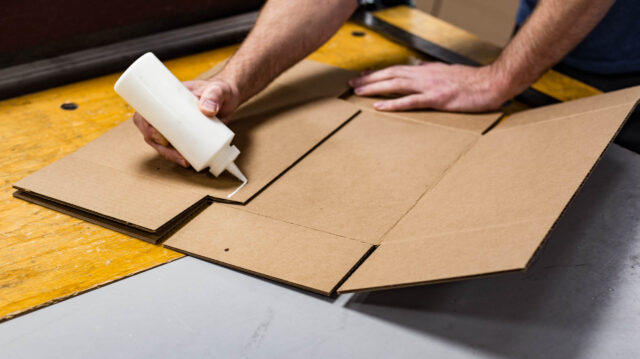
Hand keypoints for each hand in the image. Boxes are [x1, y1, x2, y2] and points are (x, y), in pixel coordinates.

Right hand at [133, 78, 240, 167]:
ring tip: (184, 160)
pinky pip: (176, 146)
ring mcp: (177, 124)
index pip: (146, 111)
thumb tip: (207, 110)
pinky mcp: (187, 134)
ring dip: (169, 154)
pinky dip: (178, 155)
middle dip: (159, 145)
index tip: (160, 137)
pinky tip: (187, 161)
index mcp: (168, 98)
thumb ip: (214, 95)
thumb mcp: (218, 89)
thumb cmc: (220, 90)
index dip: (146, 126)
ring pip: (163, 142)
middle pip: (151, 130)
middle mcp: (168, 112)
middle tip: (176, 154)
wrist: (231, 97)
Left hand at [348, 62, 509, 111]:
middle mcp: (425, 75)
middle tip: (353, 83)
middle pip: (391, 74)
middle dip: (370, 78)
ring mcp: (430, 87)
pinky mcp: (437, 99)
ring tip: (359, 92)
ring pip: (396, 85)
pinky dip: (393, 104)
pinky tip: (379, 107)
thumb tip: (419, 76)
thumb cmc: (473, 82)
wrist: (492, 83)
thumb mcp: (449, 75)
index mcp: (428, 70)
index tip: (364, 76)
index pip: (397, 69)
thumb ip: (432, 76)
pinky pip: (410, 101)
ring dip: (375, 88)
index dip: (379, 73)